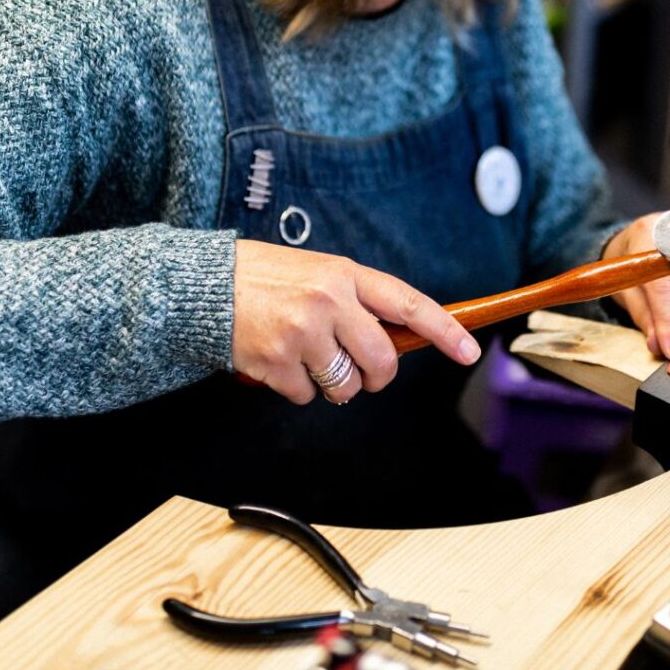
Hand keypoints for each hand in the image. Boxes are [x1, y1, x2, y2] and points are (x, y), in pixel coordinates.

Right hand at [231, 240, 480, 402]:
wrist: (202, 285)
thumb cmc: (262, 278)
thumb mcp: (317, 273)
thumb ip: (354, 300)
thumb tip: (392, 336)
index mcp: (344, 273)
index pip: (408, 303)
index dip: (444, 329)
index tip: (468, 350)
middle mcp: (328, 301)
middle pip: (381, 359)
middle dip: (377, 376)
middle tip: (363, 373)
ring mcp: (303, 333)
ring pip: (345, 385)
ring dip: (332, 384)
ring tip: (306, 357)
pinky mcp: (277, 362)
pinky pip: (307, 396)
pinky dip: (296, 388)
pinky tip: (278, 362)